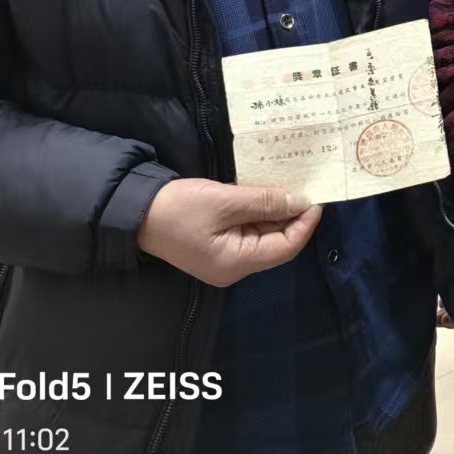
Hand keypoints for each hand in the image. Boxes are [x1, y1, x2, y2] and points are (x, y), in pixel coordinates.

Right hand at [137, 178, 321, 286]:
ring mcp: (225, 257)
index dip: (305, 224)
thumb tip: (301, 202)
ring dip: (278, 212)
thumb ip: (264, 202)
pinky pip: (249, 230)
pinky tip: (269, 193)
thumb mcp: (224, 201)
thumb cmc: (179, 208)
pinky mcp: (218, 244)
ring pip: (265, 235)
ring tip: (292, 186)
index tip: (317, 198)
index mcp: (235, 264)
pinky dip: (261, 212)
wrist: (136, 211)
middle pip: (277, 243)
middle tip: (308, 187)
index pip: (286, 248)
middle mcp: (234, 267)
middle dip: (293, 216)